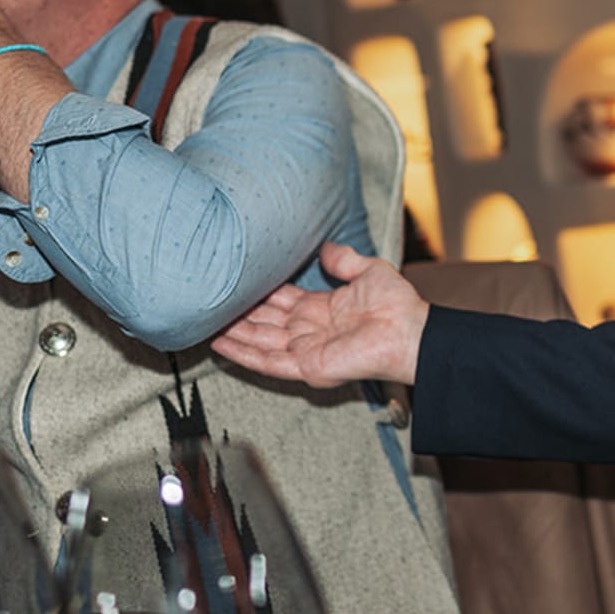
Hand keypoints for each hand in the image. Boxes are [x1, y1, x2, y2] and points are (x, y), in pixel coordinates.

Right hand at [212, 242, 429, 386]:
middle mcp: (309, 331)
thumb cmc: (397, 305)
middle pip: (264, 321)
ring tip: (204, 321)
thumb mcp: (368, 271)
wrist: (410, 332)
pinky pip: (268, 362)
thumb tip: (326, 247)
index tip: (236, 281)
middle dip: (238, 312)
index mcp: (321, 309)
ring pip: (259, 341)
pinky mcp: (306, 367)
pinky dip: (243, 354)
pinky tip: (220, 344)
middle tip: (211, 300)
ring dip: (233, 332)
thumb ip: (344, 260)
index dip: (258, 292)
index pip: (280, 301)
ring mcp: (305, 350)